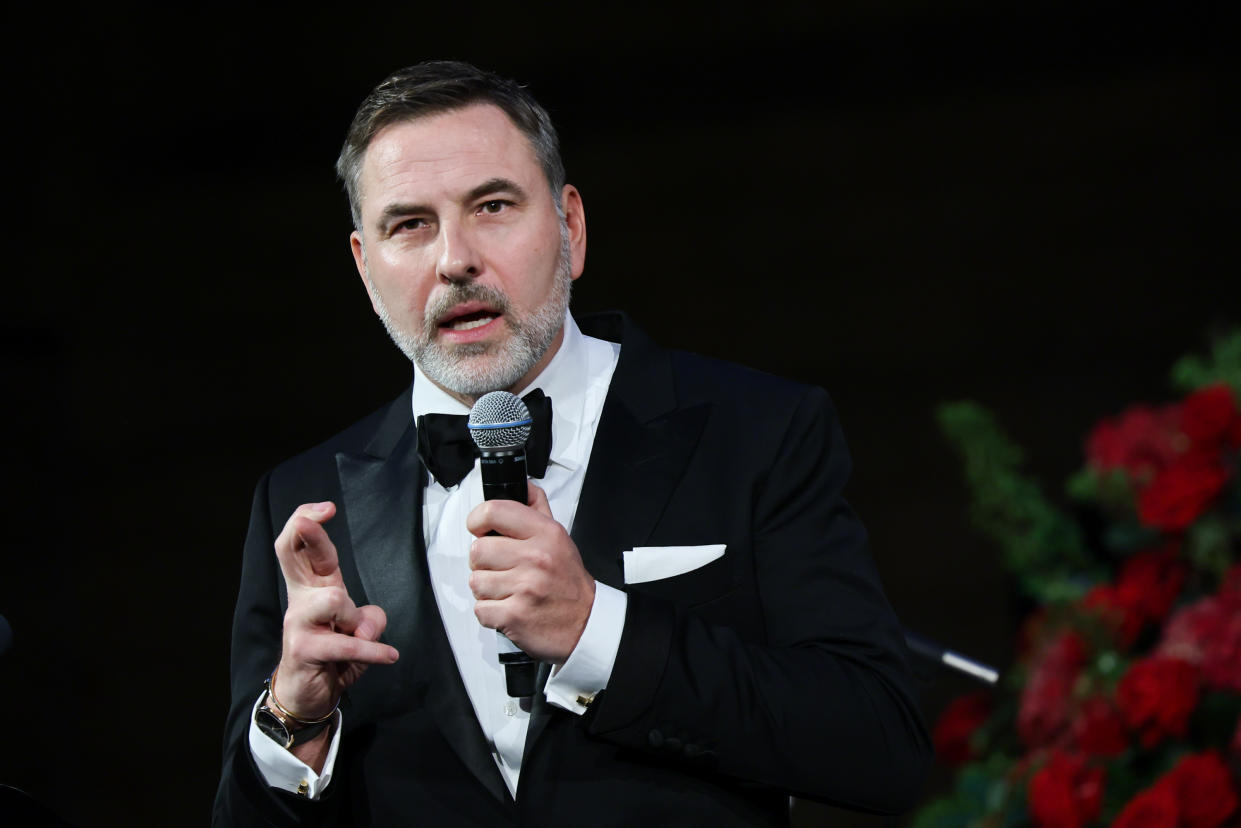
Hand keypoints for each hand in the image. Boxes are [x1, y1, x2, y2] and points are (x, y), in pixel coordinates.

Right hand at [272, 501, 398, 721]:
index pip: (301, 545)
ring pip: (334, 600)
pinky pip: (346, 644)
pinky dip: (372, 650)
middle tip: (319, 516)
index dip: (308, 521)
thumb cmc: (333, 654)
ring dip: (355, 619)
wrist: (309, 694)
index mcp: (313, 585)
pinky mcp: (303, 649)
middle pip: (293, 552)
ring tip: (357, 637)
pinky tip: (389, 655)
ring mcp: (297, 623)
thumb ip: (369, 617)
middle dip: (308, 532)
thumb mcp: (359, 630)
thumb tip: (366, 624)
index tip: (327, 508)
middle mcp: (301, 598)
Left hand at [466, 484, 595, 663]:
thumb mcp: (560, 537)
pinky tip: (508, 608)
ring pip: (475, 581)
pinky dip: (490, 612)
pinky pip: (480, 609)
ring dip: (487, 589)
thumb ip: (537, 509)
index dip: (477, 520)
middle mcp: (535, 558)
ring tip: (508, 590)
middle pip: (477, 550)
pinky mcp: (515, 615)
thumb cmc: (569, 582)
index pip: (493, 511)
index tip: (479, 529)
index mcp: (544, 533)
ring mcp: (525, 587)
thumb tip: (522, 486)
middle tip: (501, 569)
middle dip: (484, 562)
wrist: (587, 623)